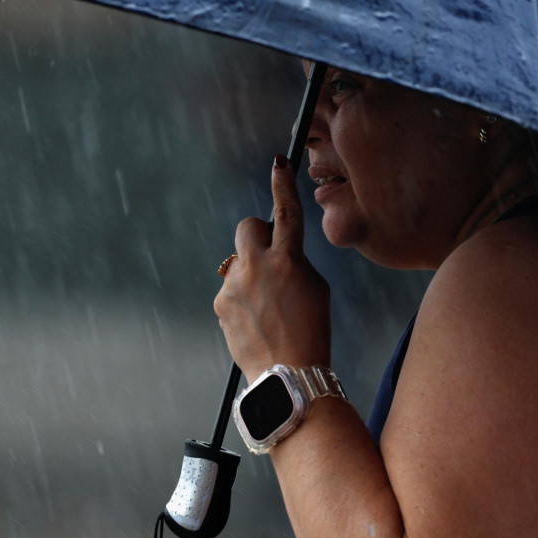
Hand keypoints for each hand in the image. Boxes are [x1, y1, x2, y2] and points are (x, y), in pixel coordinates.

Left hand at [214, 155, 330, 383]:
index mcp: (288, 259)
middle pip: (247, 227)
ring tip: (268, 310)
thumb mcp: (316, 289)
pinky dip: (242, 300)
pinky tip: (256, 322)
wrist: (288, 373)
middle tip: (269, 258)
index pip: (286, 211)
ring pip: (239, 264)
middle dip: (257, 236)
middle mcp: (257, 266)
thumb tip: (278, 256)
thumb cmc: (311, 332)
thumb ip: (295, 263)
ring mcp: (234, 285)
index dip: (283, 185)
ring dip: (251, 277)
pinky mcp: (221, 304)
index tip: (279, 164)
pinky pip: (231, 290)